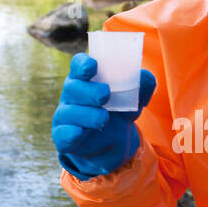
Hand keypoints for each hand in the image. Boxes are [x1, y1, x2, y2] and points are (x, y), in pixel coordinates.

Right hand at [51, 54, 156, 180]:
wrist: (114, 142)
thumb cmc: (119, 110)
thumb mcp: (134, 97)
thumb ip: (142, 84)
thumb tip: (145, 78)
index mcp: (85, 79)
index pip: (78, 66)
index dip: (82, 64)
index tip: (93, 66)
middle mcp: (72, 95)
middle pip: (72, 87)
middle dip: (89, 91)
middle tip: (105, 94)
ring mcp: (66, 117)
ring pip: (69, 112)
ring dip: (87, 115)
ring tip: (104, 118)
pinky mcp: (65, 137)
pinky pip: (63, 135)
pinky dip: (70, 134)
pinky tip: (79, 132)